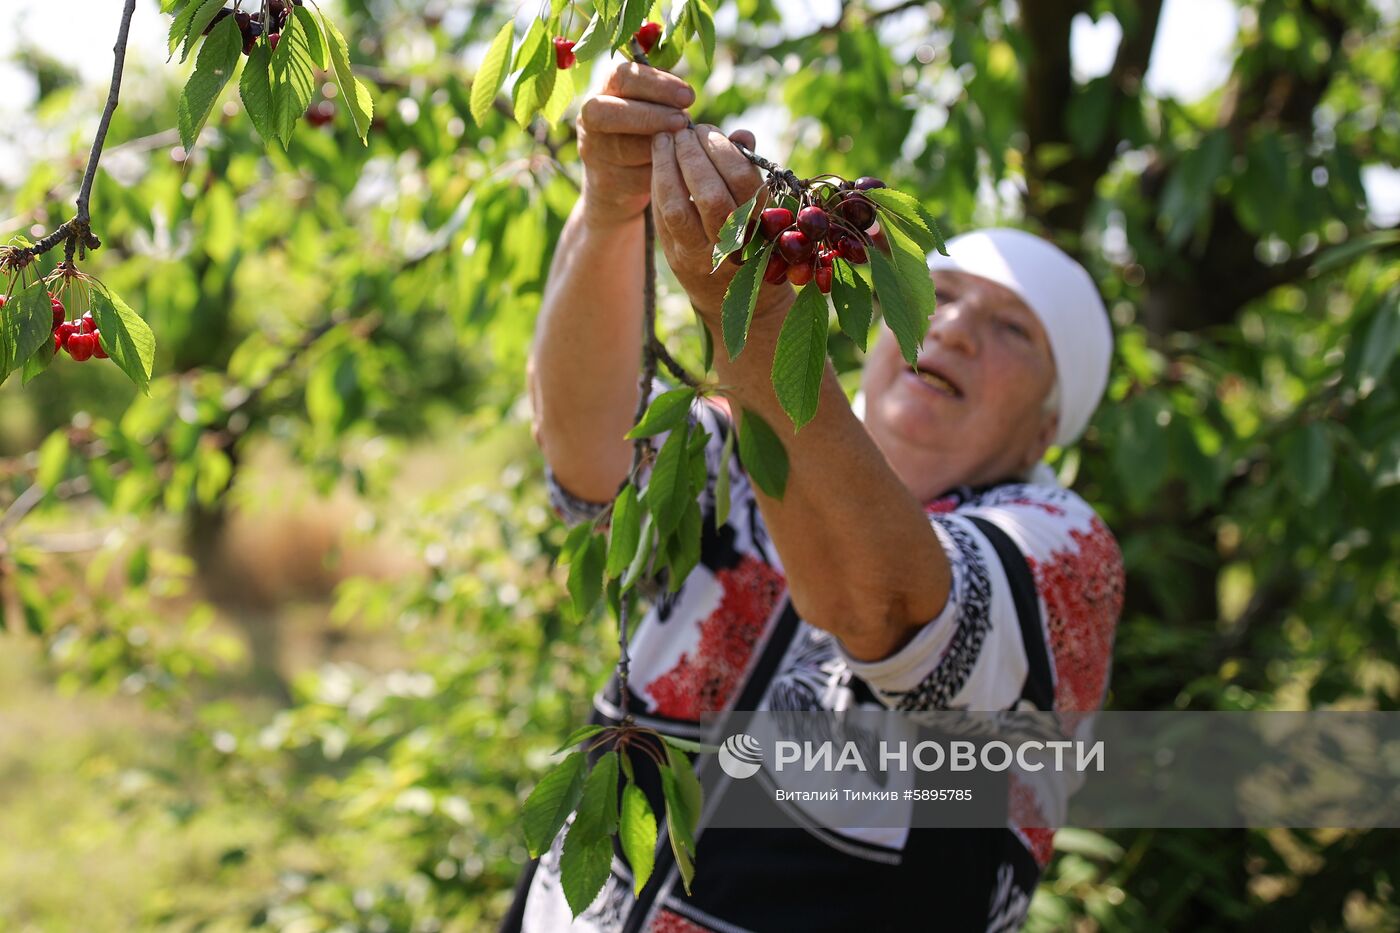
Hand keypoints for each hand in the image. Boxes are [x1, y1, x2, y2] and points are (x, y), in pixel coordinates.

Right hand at [577, 62, 694, 229]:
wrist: (616, 180)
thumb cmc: (642, 130)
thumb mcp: (648, 106)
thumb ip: (662, 96)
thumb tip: (686, 95)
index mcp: (603, 90)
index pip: (623, 77)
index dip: (656, 85)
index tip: (688, 95)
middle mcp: (589, 119)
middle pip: (610, 112)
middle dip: (652, 115)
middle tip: (684, 121)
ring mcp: (594, 152)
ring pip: (624, 148)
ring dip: (659, 146)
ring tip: (684, 144)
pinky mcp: (604, 182)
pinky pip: (635, 177)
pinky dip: (661, 172)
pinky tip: (678, 167)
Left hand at [650, 126, 792, 324]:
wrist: (733, 297)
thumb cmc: (751, 237)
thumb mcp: (761, 207)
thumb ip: (750, 169)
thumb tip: (742, 134)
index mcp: (762, 227)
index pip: (742, 183)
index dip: (722, 149)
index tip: (708, 129)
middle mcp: (733, 247)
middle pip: (710, 196)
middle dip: (693, 155)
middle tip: (684, 131)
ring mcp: (701, 256)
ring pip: (678, 208)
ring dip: (668, 167)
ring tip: (666, 140)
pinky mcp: (675, 256)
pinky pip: (662, 216)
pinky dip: (658, 184)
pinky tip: (658, 161)